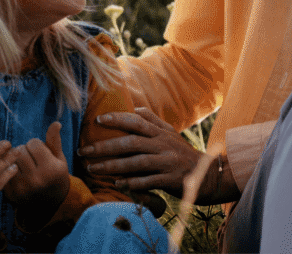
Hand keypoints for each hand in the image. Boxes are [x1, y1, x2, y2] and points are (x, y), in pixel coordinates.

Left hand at [4, 121, 70, 224]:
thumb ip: (55, 140)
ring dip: (14, 158)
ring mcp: (22, 188)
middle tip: (30, 158)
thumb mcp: (59, 158)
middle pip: (20, 150)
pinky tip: (16, 172)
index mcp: (51, 169)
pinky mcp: (11, 193)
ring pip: (10, 160)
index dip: (36, 145)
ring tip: (23, 164)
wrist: (50, 203)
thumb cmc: (56, 175)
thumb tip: (56, 123)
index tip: (40, 152)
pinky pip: (3, 171)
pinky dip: (7, 168)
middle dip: (24, 150)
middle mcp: (36, 179)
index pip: (33, 143)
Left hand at [78, 107, 236, 203]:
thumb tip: (134, 107)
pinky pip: (148, 182)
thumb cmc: (182, 153)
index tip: (98, 120)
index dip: (117, 118)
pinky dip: (131, 183)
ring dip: (112, 166)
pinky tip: (116, 184)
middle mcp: (163, 144)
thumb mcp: (170, 133)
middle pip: (131, 142)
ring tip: (92, 169)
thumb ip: (152, 120)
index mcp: (161, 132)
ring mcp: (167, 162)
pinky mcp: (170, 180)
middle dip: (105, 146)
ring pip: (136, 163)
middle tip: (84, 151)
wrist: (207, 175)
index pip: (137, 120)